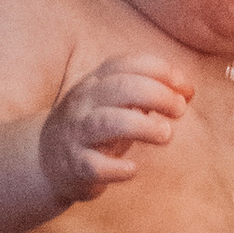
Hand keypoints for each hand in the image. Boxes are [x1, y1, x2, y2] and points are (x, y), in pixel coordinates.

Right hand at [41, 53, 193, 204]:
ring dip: (142, 126)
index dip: (161, 71)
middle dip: (157, 95)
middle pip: (121, 88)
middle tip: (179, 110)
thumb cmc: (94, 127)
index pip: (127, 64)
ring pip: (107, 122)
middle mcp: (84, 103)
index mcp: (95, 83)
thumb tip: (188, 90)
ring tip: (166, 134)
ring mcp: (77, 134)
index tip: (186, 88)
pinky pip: (94, 165)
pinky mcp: (75, 166)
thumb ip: (147, 93)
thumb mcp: (113, 102)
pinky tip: (133, 168)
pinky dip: (116, 167)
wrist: (45, 159)